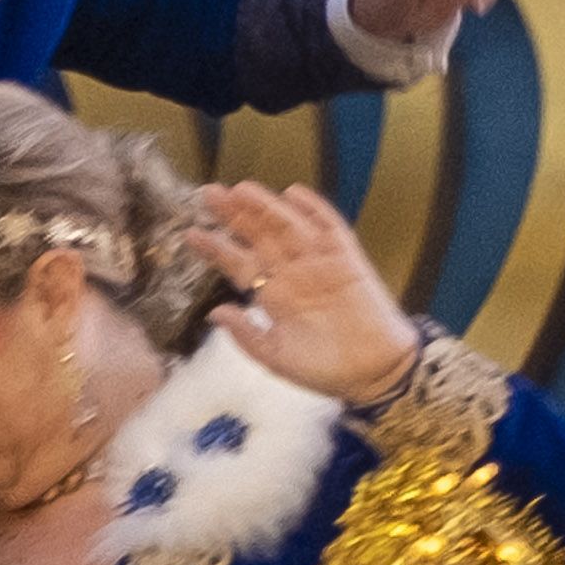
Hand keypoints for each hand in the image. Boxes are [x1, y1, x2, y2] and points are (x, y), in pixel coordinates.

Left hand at [197, 179, 421, 409]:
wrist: (374, 374)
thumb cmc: (324, 370)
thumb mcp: (275, 357)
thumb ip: (246, 335)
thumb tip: (214, 313)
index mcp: (273, 295)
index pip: (238, 264)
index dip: (216, 248)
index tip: (191, 233)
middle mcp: (293, 273)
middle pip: (258, 236)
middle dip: (234, 216)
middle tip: (209, 194)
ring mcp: (320, 262)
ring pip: (287, 226)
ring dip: (266, 207)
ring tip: (241, 190)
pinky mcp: (347, 258)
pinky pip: (330, 228)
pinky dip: (315, 211)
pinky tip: (294, 194)